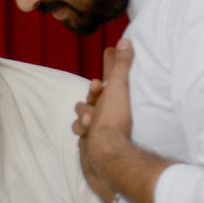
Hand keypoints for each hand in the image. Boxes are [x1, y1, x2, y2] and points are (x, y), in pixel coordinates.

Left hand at [74, 43, 134, 202]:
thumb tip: (122, 40)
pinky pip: (92, 157)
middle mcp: (87, 127)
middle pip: (81, 117)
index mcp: (92, 109)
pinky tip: (99, 155)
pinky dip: (95, 154)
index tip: (98, 86)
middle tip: (92, 111)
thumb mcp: (118, 87)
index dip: (94, 92)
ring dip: (87, 133)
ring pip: (82, 137)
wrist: (108, 152)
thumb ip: (120, 65)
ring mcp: (89, 144)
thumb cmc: (112, 119)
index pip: (90, 98)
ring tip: (95, 132)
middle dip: (86, 112)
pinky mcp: (96, 162)